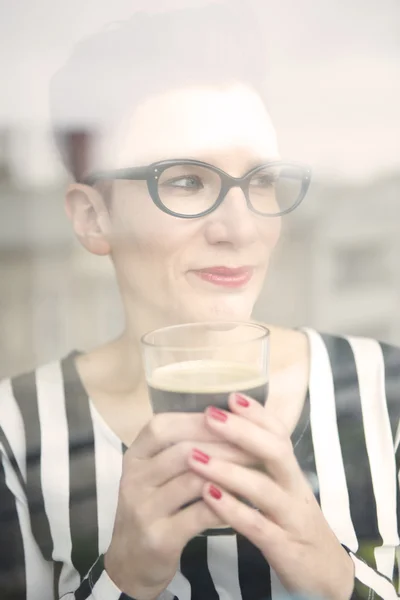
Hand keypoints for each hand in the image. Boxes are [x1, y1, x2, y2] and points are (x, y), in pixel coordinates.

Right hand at [105, 412, 257, 599]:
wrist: (132, 562)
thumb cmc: (156, 506)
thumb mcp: (159, 472)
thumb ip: (184, 444)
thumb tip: (230, 414)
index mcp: (136, 455)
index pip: (163, 426)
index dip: (198, 420)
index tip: (232, 417)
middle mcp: (134, 478)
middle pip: (183, 451)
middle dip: (224, 444)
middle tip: (257, 444)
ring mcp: (143, 509)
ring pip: (193, 481)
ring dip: (230, 473)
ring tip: (257, 469)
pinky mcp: (159, 538)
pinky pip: (199, 515)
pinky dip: (226, 504)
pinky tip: (245, 500)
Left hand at [187, 395, 354, 599]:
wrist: (326, 575)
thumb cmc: (293, 524)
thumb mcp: (282, 490)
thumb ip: (260, 464)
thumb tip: (228, 432)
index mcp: (291, 473)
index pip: (279, 434)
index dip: (257, 414)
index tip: (231, 395)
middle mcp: (295, 489)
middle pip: (276, 452)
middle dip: (242, 431)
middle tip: (209, 415)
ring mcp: (292, 518)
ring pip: (264, 488)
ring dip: (228, 469)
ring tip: (195, 456)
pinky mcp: (285, 548)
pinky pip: (259, 527)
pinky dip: (233, 510)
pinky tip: (209, 497)